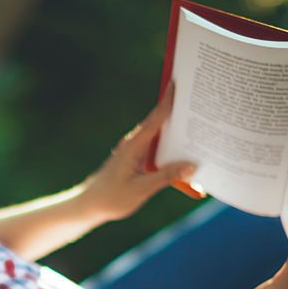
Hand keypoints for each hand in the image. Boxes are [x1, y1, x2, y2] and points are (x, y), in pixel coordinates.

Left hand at [79, 84, 196, 221]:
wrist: (89, 205)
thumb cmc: (111, 198)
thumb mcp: (141, 189)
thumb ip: (166, 176)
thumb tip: (191, 166)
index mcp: (133, 146)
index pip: (155, 119)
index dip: (167, 101)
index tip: (177, 82)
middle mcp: (134, 144)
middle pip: (160, 123)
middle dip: (177, 111)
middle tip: (196, 100)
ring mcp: (135, 151)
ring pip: (160, 137)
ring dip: (176, 131)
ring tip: (197, 124)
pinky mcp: (136, 160)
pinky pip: (157, 149)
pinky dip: (171, 149)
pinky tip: (184, 155)